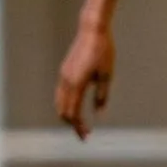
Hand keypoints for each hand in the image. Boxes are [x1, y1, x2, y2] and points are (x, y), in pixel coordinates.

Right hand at [56, 24, 114, 139]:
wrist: (92, 30)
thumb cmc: (103, 52)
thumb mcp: (107, 75)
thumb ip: (102, 96)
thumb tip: (99, 114)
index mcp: (77, 84)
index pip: (74, 113)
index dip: (79, 127)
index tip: (86, 136)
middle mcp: (66, 81)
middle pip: (63, 111)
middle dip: (72, 124)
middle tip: (84, 133)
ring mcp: (63, 75)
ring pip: (59, 103)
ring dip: (67, 115)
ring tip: (78, 123)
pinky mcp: (64, 71)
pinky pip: (60, 93)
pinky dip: (65, 104)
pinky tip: (75, 107)